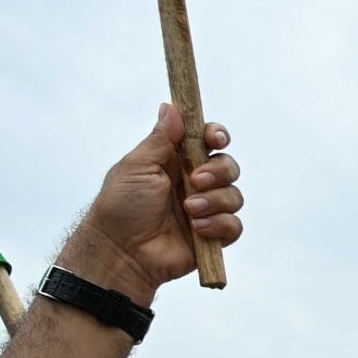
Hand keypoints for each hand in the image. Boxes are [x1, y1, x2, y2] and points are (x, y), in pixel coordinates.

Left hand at [55, 105, 243, 306]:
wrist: (122, 251)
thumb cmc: (122, 206)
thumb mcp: (137, 165)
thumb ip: (160, 138)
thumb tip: (171, 106)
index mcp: (175, 162)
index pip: (206, 141)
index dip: (216, 136)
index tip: (214, 138)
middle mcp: (194, 183)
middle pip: (228, 165)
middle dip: (218, 172)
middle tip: (195, 181)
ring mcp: (206, 209)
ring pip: (235, 195)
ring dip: (214, 202)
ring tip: (188, 212)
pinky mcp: (213, 235)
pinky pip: (234, 225)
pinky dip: (218, 225)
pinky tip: (197, 229)